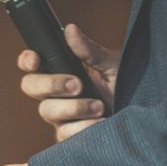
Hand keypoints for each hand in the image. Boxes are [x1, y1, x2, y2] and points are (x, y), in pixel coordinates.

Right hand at [18, 24, 119, 141]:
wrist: (138, 113)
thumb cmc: (123, 87)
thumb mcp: (110, 64)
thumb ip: (89, 51)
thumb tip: (70, 30)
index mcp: (60, 72)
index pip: (33, 64)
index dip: (28, 61)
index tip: (35, 60)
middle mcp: (54, 94)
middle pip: (30, 86)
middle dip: (51, 84)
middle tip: (77, 85)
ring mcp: (58, 116)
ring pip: (47, 111)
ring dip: (73, 107)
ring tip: (99, 107)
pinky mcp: (67, 135)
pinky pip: (63, 134)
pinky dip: (82, 128)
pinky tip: (99, 123)